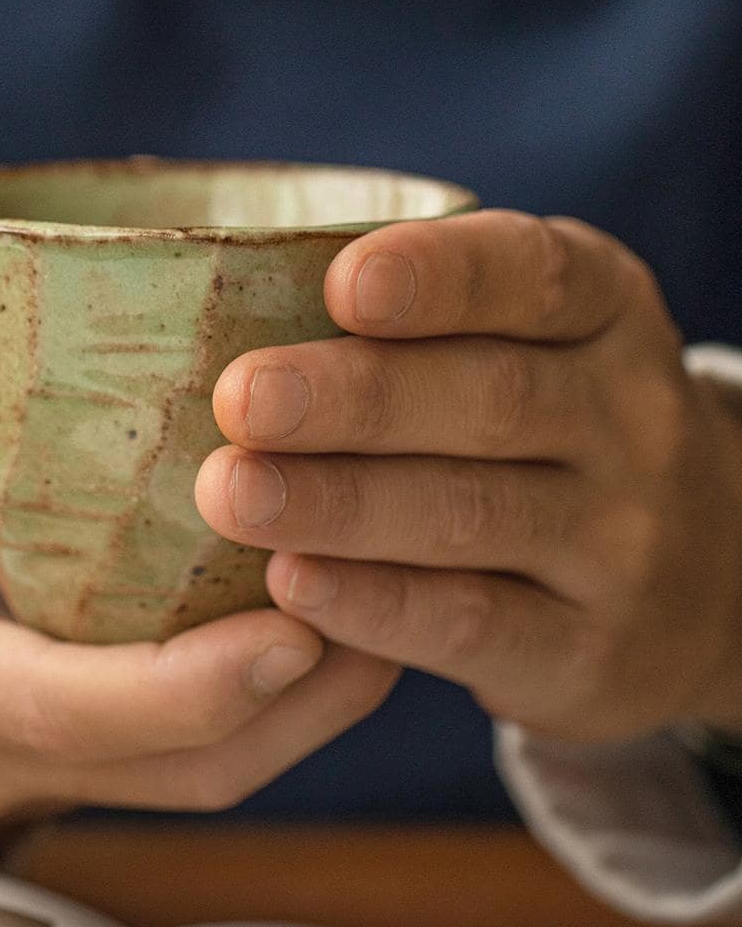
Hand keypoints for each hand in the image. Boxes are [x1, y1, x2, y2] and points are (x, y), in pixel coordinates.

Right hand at [0, 218, 397, 860]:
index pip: (73, 711)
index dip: (197, 681)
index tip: (300, 614)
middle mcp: (5, 749)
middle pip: (195, 764)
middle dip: (315, 685)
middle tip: (399, 559)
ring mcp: (54, 771)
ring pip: (217, 771)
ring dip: (323, 693)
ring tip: (399, 573)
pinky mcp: (79, 764)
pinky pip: (201, 754)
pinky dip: (284, 695)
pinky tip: (328, 602)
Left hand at [196, 210, 741, 741]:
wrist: (702, 580)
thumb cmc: (556, 436)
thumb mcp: (535, 350)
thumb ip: (428, 323)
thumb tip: (231, 299)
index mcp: (604, 315)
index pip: (532, 276)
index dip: (439, 277)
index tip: (342, 284)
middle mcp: (630, 421)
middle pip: (490, 399)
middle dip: (357, 399)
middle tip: (242, 400)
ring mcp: (621, 543)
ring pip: (471, 513)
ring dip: (341, 504)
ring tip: (233, 495)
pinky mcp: (590, 650)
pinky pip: (472, 623)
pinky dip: (377, 605)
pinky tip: (293, 584)